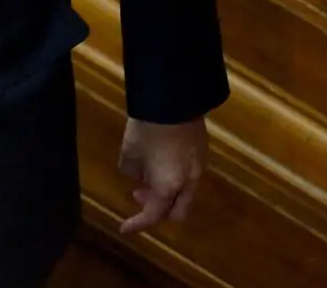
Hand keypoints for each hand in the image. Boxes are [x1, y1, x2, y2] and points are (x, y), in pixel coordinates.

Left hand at [116, 116, 206, 234]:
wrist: (173, 98)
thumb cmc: (146, 129)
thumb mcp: (129, 152)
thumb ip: (131, 170)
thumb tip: (137, 175)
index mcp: (168, 187)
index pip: (153, 216)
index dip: (137, 224)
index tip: (124, 228)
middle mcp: (188, 181)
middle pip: (177, 210)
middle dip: (158, 209)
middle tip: (139, 195)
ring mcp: (199, 165)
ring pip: (185, 191)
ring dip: (167, 191)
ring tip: (148, 172)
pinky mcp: (202, 149)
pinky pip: (189, 173)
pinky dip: (175, 176)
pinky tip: (162, 158)